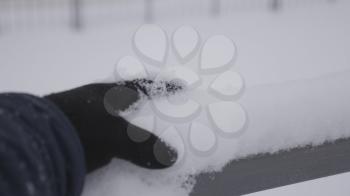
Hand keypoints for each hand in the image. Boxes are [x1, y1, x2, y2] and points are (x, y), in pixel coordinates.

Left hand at [45, 79, 182, 171]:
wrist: (38, 139)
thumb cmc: (78, 125)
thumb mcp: (114, 134)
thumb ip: (142, 145)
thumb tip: (172, 157)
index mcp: (111, 93)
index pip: (143, 86)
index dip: (163, 87)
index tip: (181, 86)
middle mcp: (102, 104)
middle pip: (133, 104)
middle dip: (151, 110)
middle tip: (170, 117)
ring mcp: (93, 121)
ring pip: (124, 125)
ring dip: (138, 132)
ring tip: (156, 140)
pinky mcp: (87, 139)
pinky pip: (113, 143)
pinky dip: (125, 148)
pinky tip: (133, 157)